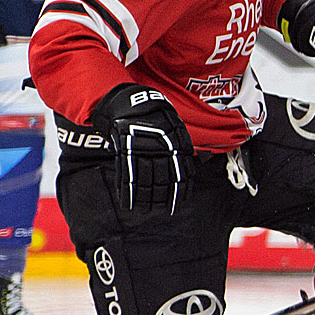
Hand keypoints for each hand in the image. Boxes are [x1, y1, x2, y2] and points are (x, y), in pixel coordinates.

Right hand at [91, 83, 194, 216]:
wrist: (132, 104)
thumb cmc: (156, 117)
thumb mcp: (176, 129)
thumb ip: (182, 150)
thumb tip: (189, 173)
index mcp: (176, 145)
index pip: (181, 176)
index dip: (178, 194)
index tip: (176, 205)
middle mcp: (161, 149)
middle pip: (162, 182)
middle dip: (160, 199)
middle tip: (158, 210)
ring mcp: (142, 150)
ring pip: (145, 182)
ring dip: (145, 199)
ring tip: (144, 210)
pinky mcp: (125, 150)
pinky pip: (127, 175)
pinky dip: (128, 192)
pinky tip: (128, 202)